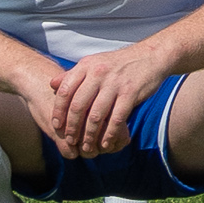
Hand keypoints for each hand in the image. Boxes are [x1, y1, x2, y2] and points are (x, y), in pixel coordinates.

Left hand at [48, 43, 170, 158]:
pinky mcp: (131, 93)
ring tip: (87, 146)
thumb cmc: (119, 63)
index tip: (57, 126)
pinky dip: (110, 134)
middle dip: (72, 127)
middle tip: (70, 140)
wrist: (151, 56)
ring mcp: (115, 83)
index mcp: (86, 66)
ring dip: (90, 135)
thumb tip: (52, 84)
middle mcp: (98, 73)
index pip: (65, 92)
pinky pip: (117, 118)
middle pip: (78, 106)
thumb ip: (73, 74)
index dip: (58, 111)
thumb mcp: (94, 63)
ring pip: (97, 115)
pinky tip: (106, 143)